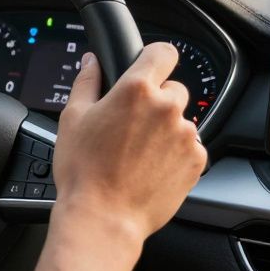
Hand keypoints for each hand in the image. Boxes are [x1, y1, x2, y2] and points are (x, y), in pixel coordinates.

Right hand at [52, 44, 205, 242]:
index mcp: (136, 90)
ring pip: (181, 121)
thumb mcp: (73, 118)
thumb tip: (92, 61)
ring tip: (138, 153)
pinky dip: (175, 154)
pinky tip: (150, 168)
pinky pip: (190, 147)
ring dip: (165, 130)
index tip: (149, 68)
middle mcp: (167, 108)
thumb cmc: (83, 171)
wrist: (103, 218)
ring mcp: (186, 135)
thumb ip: (87, 82)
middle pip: (173, 90)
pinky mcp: (196, 161)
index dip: (155, 58)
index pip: (164, 53)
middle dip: (156, 102)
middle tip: (132, 125)